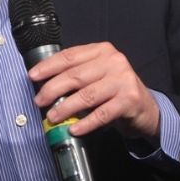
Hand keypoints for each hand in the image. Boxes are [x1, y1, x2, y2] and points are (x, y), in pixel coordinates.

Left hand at [28, 42, 159, 140]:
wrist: (146, 108)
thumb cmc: (114, 91)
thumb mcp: (97, 74)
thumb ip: (76, 73)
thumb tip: (44, 84)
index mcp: (102, 51)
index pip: (70, 56)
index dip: (48, 66)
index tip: (32, 76)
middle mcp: (114, 62)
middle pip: (75, 76)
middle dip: (52, 89)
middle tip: (39, 101)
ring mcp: (123, 80)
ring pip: (86, 96)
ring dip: (65, 108)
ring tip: (53, 117)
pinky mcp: (130, 100)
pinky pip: (101, 114)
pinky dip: (85, 123)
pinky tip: (74, 129)